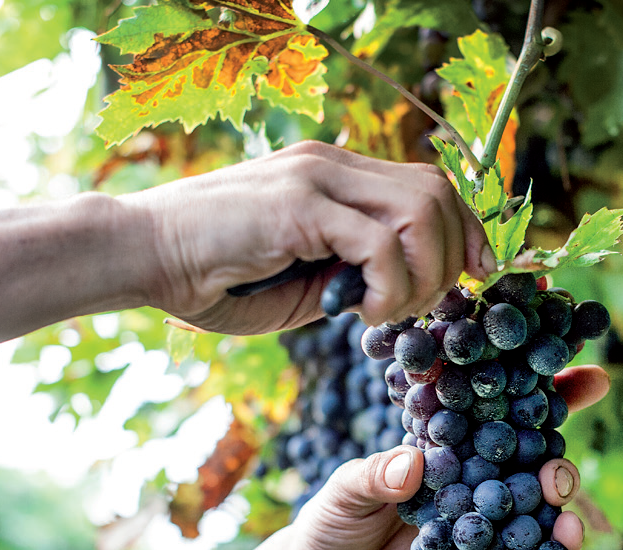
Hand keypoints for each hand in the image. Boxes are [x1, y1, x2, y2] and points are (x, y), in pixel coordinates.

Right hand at [123, 142, 494, 331]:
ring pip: (422, 210)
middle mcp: (333, 164)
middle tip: (425, 305)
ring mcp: (316, 177)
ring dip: (423, 274)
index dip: (468, 231)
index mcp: (338, 175)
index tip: (480, 275)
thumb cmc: (220, 277)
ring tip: (388, 311)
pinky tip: (362, 313)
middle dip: (454, 258)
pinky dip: (389, 287)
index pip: (431, 185)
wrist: (143, 258)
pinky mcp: (298, 203)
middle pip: (439, 193)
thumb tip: (406, 289)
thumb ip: (357, 272)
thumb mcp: (308, 277)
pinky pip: (379, 244)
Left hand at [285, 365, 610, 549]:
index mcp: (455, 456)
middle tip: (558, 477)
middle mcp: (478, 495)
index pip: (506, 422)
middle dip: (557, 474)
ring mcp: (482, 540)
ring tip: (568, 531)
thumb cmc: (331, 520)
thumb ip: (374, 475)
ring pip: (533, 531)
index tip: (591, 380)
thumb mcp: (344, 488)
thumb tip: (412, 466)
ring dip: (559, 528)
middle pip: (532, 479)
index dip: (549, 400)